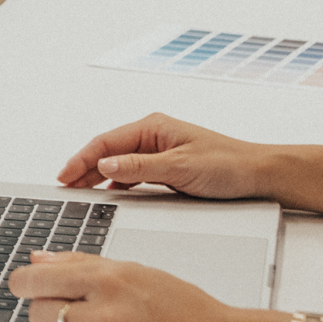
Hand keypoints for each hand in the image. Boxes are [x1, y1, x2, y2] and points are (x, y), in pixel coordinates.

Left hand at [8, 251, 284, 321]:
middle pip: (37, 314)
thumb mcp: (138, 272)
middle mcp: (104, 319)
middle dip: (50, 310)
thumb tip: (38, 260)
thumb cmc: (189, 311)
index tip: (22, 285)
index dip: (23, 282)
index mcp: (110, 281)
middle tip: (76, 311)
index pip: (36, 280)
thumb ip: (83, 264)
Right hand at [57, 111, 322, 213]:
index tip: (64, 176)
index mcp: (153, 127)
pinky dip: (117, 182)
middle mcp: (153, 135)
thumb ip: (140, 168)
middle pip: (108, 150)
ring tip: (78, 192)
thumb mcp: (180, 168)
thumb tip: (105, 167)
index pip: (106, 143)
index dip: (81, 160)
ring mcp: (159, 150)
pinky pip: (133, 172)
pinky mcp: (167, 166)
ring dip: (98, 175)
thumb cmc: (227, 165)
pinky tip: (108, 194)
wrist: (258, 174)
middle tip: (64, 187)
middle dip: (84, 167)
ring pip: (118, 162)